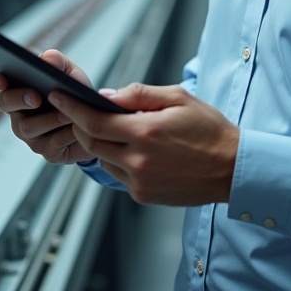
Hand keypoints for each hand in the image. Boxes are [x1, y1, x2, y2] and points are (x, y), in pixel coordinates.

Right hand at [0, 50, 95, 164]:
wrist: (98, 122)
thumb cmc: (76, 93)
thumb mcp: (69, 72)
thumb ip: (57, 61)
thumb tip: (46, 60)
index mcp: (20, 90)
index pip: (1, 84)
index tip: (1, 78)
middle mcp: (19, 113)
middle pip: (6, 104)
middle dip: (19, 99)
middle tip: (36, 97)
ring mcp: (31, 135)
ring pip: (28, 128)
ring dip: (48, 119)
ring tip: (66, 113)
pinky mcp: (48, 151)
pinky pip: (52, 144)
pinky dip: (65, 134)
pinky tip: (75, 128)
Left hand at [49, 83, 239, 205]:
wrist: (233, 168)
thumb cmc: (209, 130)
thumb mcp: (177, 98)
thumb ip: (138, 95)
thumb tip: (105, 95)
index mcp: (146, 132)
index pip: (93, 120)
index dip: (70, 108)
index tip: (57, 97)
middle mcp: (139, 160)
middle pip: (90, 142)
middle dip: (80, 124)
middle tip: (79, 110)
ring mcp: (140, 181)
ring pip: (101, 160)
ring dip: (99, 144)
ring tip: (116, 130)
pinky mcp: (144, 195)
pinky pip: (117, 175)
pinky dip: (117, 161)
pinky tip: (134, 150)